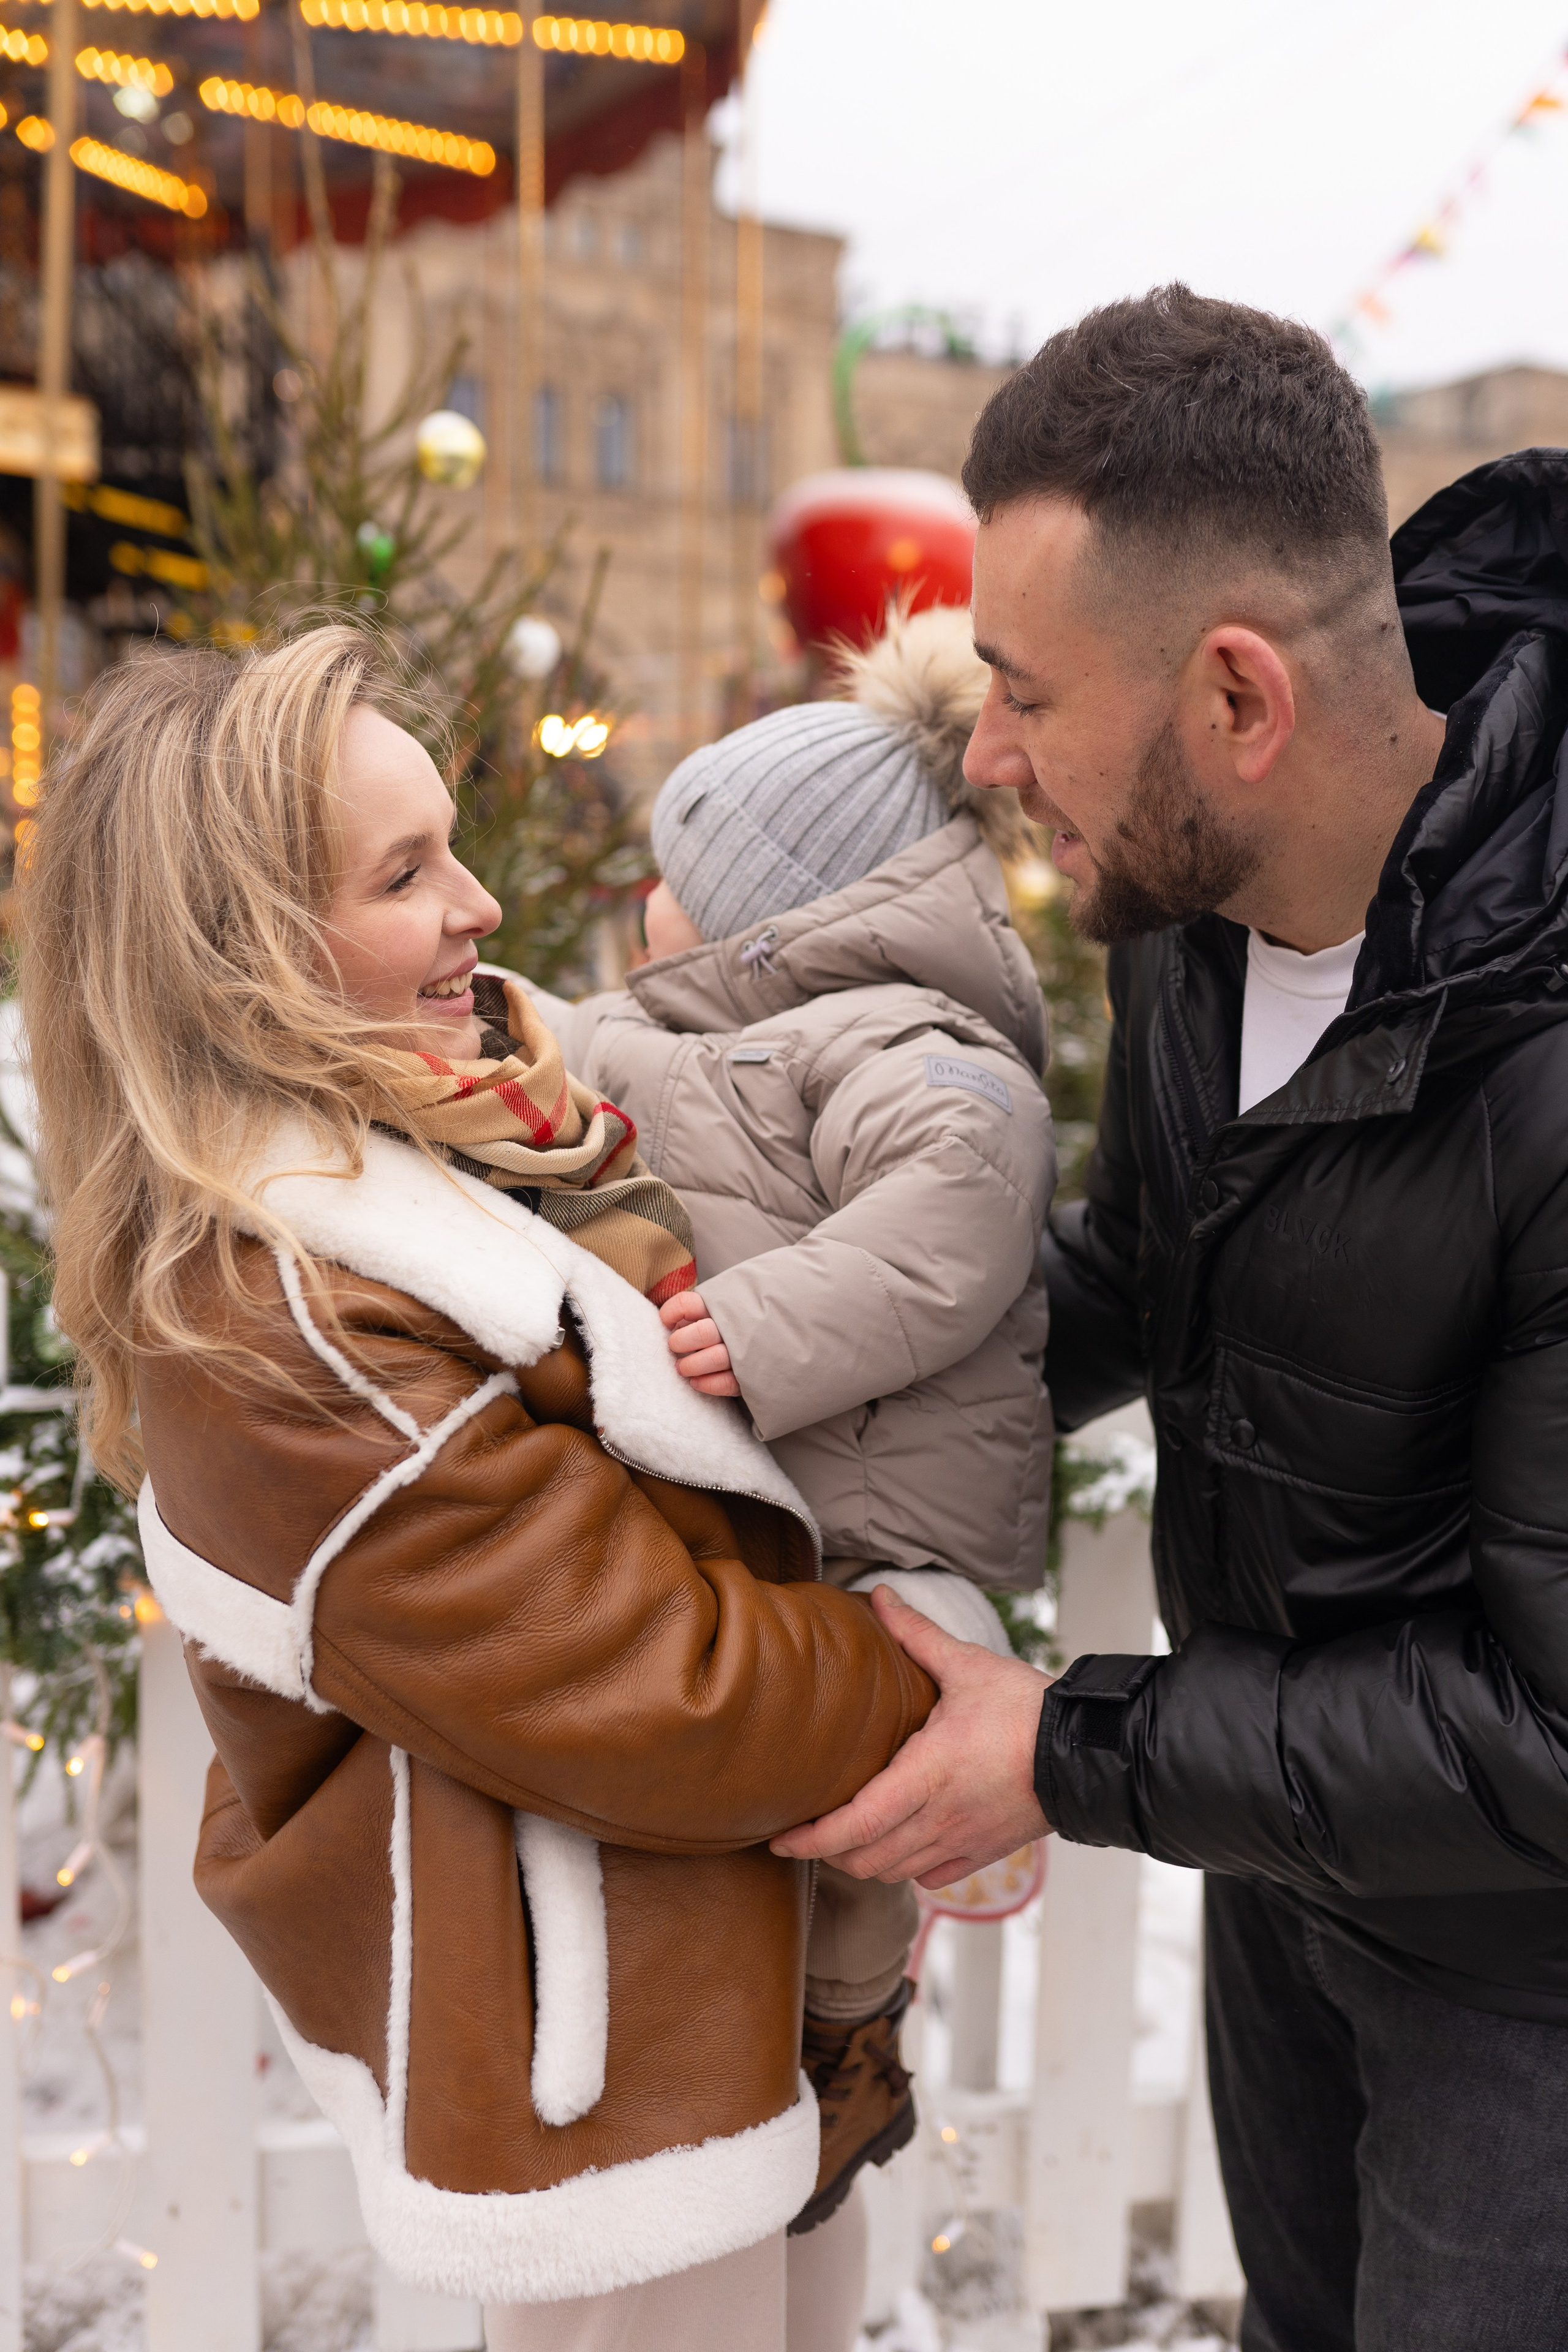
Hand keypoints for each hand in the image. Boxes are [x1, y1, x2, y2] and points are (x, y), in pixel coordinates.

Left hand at [659, 1288, 741, 1397]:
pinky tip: (696, 1382)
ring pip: (715, 1358)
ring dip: (692, 1365)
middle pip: (702, 1333)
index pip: (688, 1304)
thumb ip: (695, 1311)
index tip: (667, 1323)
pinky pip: (727, 1382)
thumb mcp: (719, 1306)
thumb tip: (670, 1326)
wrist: (781, 1333)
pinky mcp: (749, 1374)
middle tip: (676, 1347)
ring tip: (683, 1368)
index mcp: (720, 1305)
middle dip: (681, 1342)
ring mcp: (744, 1350)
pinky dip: (708, 1384)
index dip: (671, 1313)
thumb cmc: (735, 1321)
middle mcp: (733, 1325)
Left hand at [770, 1586, 1051, 1887]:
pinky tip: (898, 1846)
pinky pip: (931, 1878)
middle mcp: (940, 1818)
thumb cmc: (1025, 1708)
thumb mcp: (967, 1665)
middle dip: (826, 1854)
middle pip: (864, 1861)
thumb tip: (880, 1597)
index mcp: (927, 1775)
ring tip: (843, 1838)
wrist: (1086, 1751)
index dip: (809, 1839)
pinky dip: (905, 1869)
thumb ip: (916, 1634)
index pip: (853, 1826)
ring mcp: (962, 1842)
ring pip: (893, 1874)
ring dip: (862, 1862)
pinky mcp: (983, 1854)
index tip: (779, 1836)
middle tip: (804, 1832)